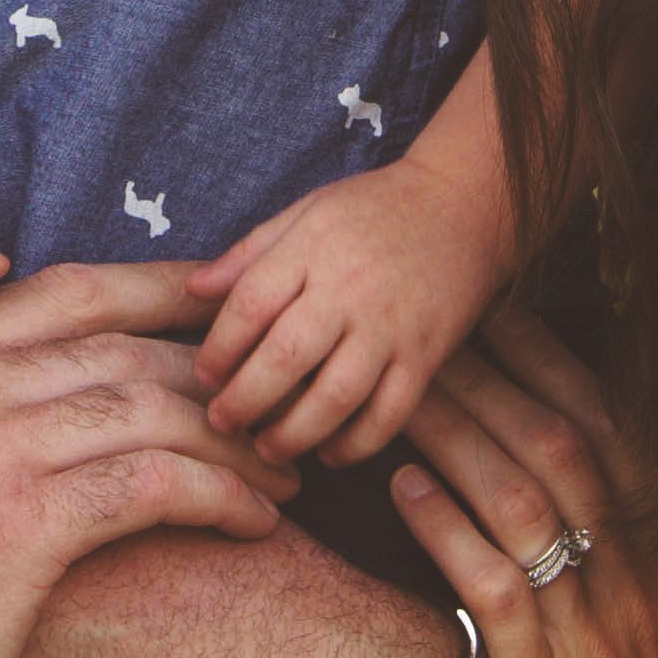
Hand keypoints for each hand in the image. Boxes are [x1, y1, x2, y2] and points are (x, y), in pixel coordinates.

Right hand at [0, 261, 287, 657]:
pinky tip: (259, 522)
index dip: (153, 293)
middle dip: (212, 362)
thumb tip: (1, 416)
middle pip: (118, 340)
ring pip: (148, 406)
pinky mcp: (21, 526)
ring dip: (235, 436)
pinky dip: (220, 494)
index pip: (60, 294)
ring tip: (289, 471)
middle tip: (277, 394)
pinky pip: (153, 482)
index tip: (219, 315)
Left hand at [187, 151, 514, 460]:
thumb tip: (193, 291)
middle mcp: (351, 289)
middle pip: (287, 358)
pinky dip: (357, 444)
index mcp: (313, 248)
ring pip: (337, 396)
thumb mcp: (307, 211)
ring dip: (295, 433)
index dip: (219, 348)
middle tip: (222, 423)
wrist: (464, 206)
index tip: (204, 375)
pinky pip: (389, 414)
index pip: (251, 305)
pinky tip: (329, 452)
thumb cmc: (375, 208)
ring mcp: (392, 327)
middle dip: (245, 400)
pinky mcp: (426, 356)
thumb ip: (250, 253)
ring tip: (267, 448)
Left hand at [386, 307, 657, 657]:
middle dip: (496, 373)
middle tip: (426, 317)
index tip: (495, 309)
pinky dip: (449, 533)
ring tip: (396, 385)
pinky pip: (497, 596)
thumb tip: (546, 513)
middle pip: (563, 448)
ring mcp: (599, 643)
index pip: (611, 438)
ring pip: (526, 504)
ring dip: (458, 433)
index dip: (553, 366)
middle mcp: (641, 590)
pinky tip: (401, 490)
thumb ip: (606, 582)